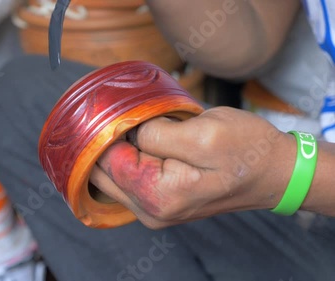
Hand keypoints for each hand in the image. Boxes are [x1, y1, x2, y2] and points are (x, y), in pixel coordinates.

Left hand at [93, 106, 297, 228]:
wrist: (273, 173)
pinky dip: (126, 156)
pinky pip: (126, 178)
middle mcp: (149, 211)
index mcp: (158, 197)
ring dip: (117, 148)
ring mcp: (152, 209)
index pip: (106, 161)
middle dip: (107, 140)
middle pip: (102, 171)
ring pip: (110, 175)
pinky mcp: (157, 201)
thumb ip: (155, 134)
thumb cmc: (247, 151)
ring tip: (139, 124)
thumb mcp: (202, 134)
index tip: (120, 107)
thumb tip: (123, 128)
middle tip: (126, 112)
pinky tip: (142, 139)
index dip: (109, 130)